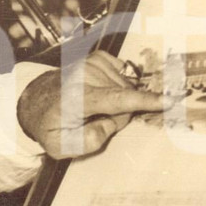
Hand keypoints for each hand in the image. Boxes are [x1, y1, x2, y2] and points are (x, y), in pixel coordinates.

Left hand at [17, 51, 164, 158]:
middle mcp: (85, 76)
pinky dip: (117, 85)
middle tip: (95, 119)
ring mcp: (91, 63)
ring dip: (116, 100)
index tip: (170, 100)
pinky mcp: (97, 58)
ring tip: (94, 106)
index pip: (118, 100)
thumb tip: (113, 122)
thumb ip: (91, 140)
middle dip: (117, 114)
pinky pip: (123, 74)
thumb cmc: (51, 126)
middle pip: (126, 98)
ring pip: (126, 87)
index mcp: (78, 99)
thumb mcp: (63, 147)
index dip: (146, 101)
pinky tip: (102, 90)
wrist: (36, 101)